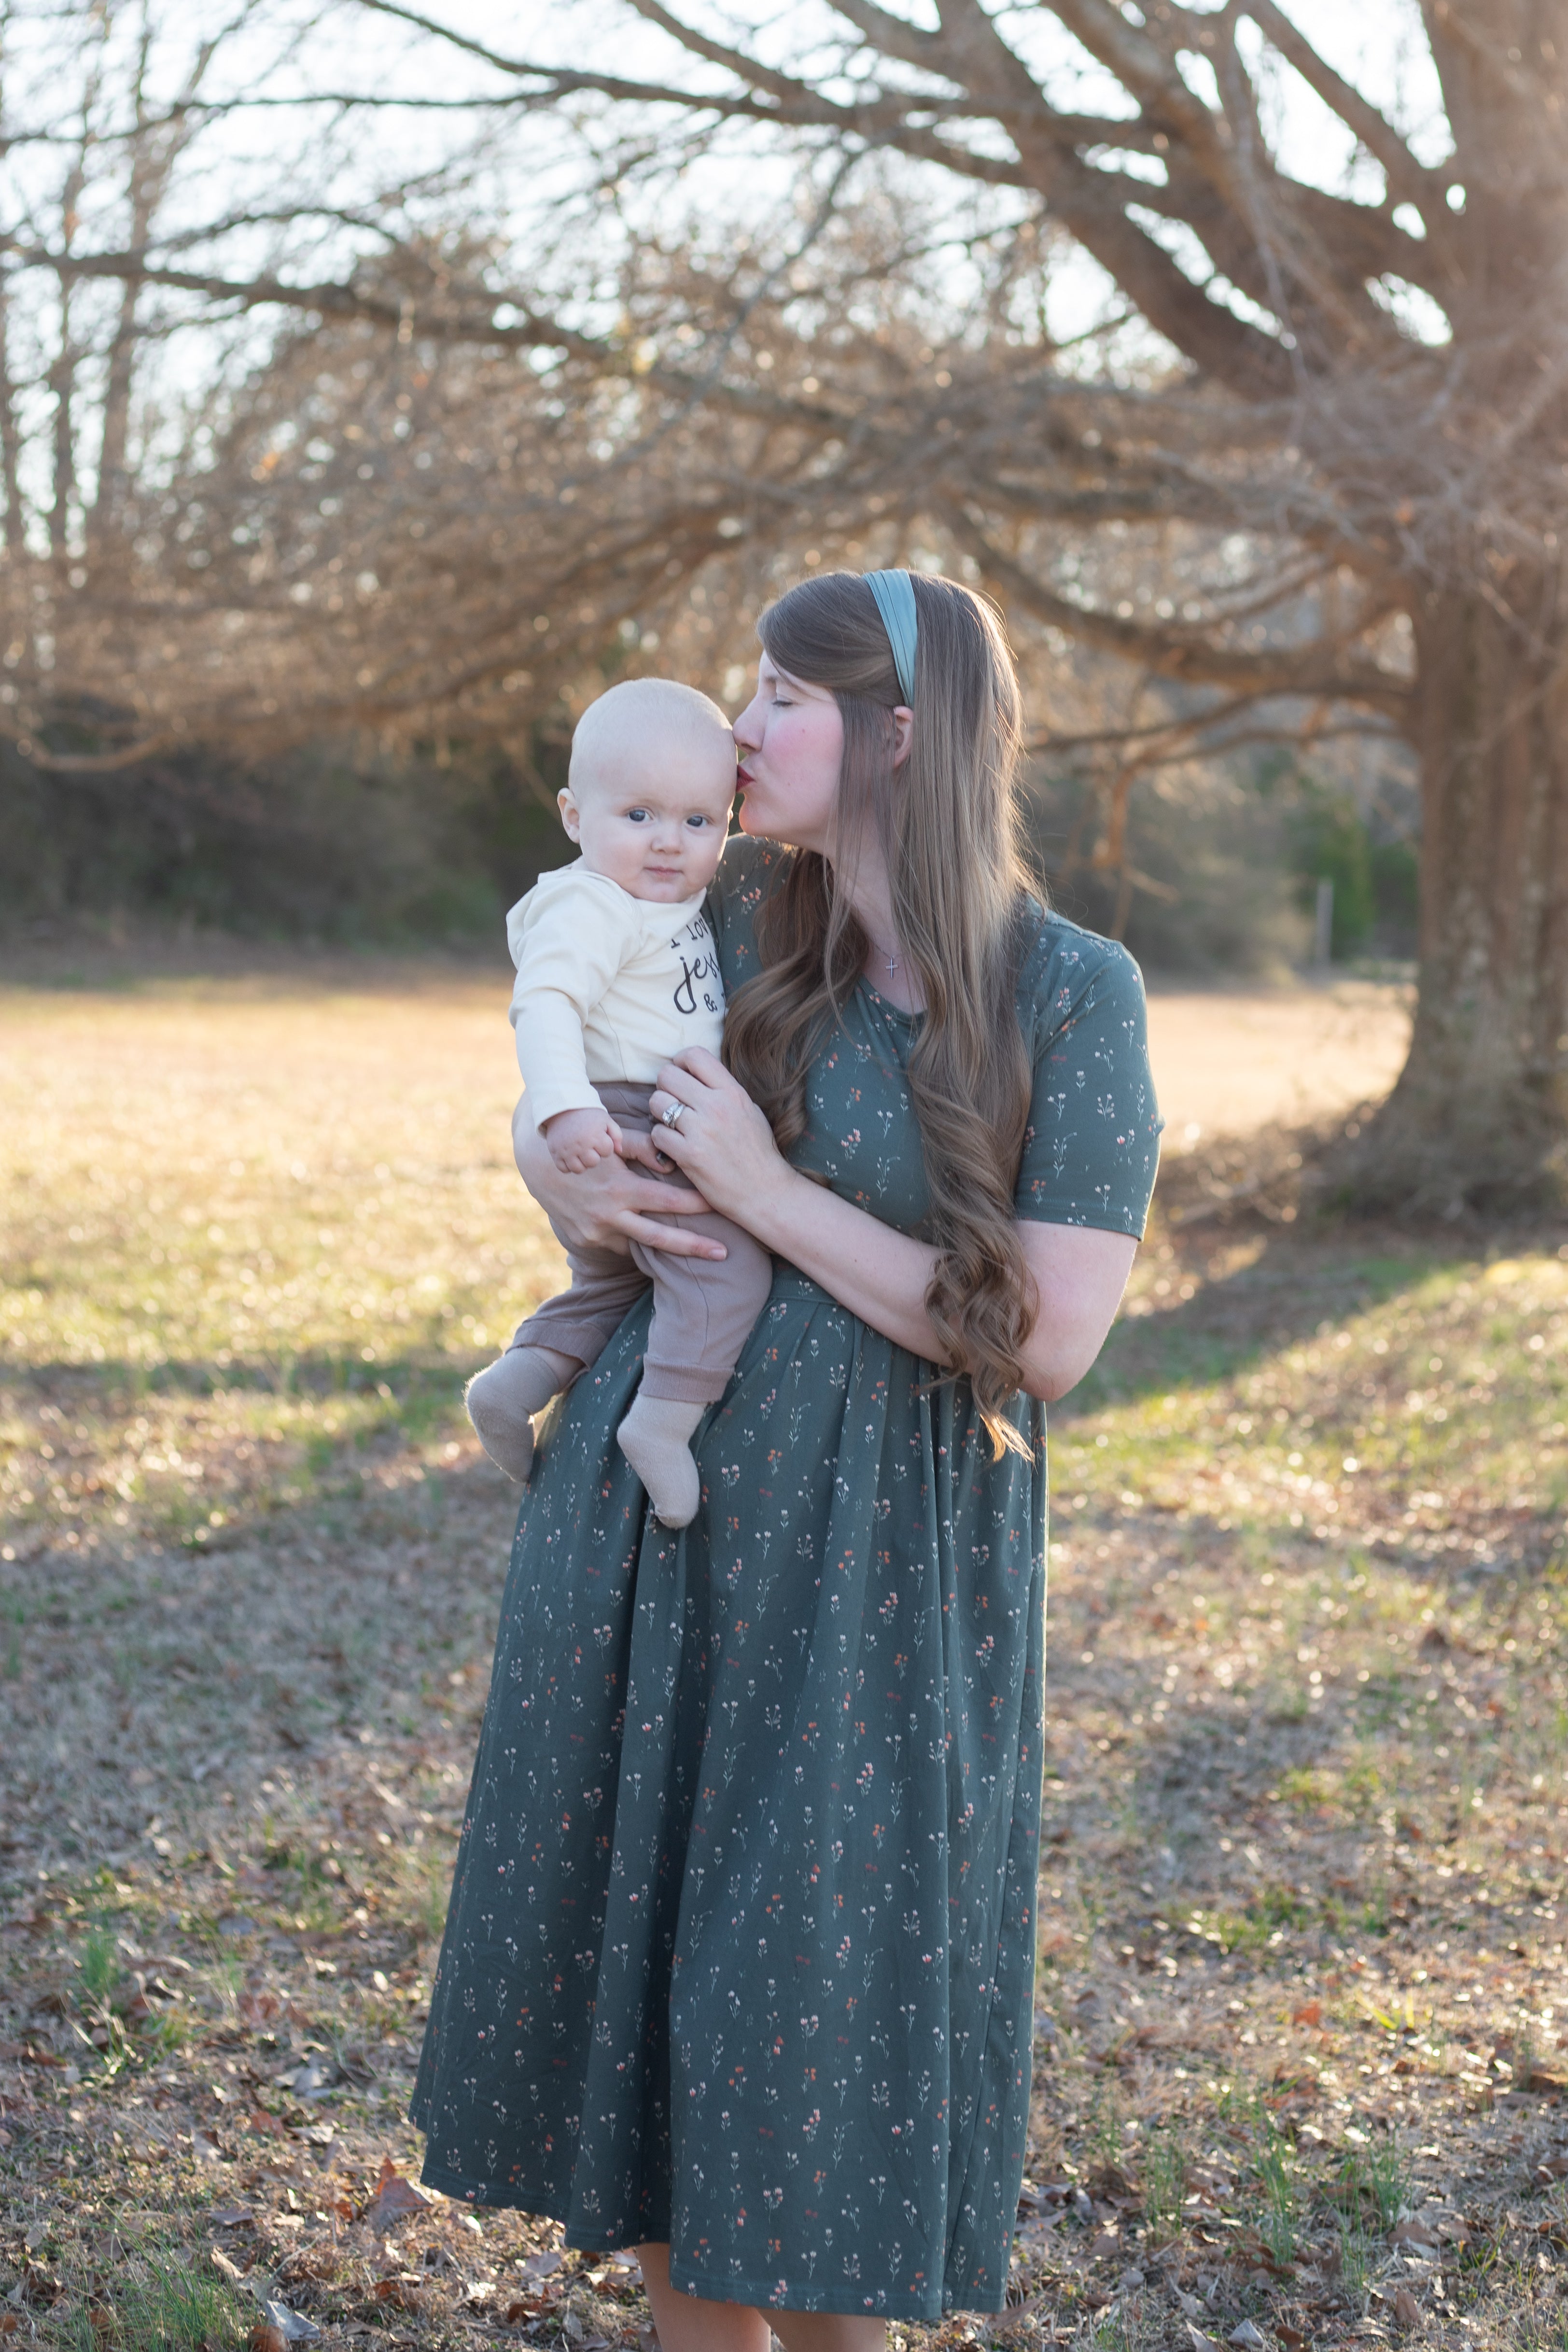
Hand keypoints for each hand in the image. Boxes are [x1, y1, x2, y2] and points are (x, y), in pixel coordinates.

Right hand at [512, 1097, 724, 1258]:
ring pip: (638, 1245)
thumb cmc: (582, 1140)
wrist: (537, 1160)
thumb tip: (672, 1164)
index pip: (667, 1202)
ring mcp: (595, 1232)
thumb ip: (643, 1147)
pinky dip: (635, 1241)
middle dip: (694, 1247)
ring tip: (697, 1252)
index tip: (720, 1205)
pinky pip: (618, 1244)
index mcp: (619, 1190)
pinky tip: (656, 1243)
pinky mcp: (585, 1239)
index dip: (697, 1205)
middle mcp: (608, 1217)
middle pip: (660, 1238)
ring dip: (665, 1249)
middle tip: (724, 1254)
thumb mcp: (611, 1138)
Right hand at [542, 1104, 622, 1172]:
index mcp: (595, 1135)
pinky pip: (564, 1169)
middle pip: (593, 1163)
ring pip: (578, 1169)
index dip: (605, 1146)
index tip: (599, 1138)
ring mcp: (566, 1150)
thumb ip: (617, 1135)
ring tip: (580, 1153)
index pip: (607, 1152)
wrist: (563, 1107)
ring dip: (581, 1163)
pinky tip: (570, 1156)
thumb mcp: (606, 1120)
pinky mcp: (555, 1152)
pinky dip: (568, 1165)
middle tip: (589, 1146)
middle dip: (594, 1156)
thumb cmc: (587, 1114)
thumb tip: (619, 1151)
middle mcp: (580, 1144)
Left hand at [646, 1047, 791, 1230]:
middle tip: (674, 1104)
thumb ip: (723, 1091)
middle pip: (667, 1075)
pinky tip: (675, 1148)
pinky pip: (656, 1134)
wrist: (765, 1192)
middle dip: (665, 1088)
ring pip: (657, 1102)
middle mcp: (716, 1106)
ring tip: (673, 1127)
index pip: (694, 1055)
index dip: (680, 1062)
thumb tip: (695, 1076)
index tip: (682, 1077)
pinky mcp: (688, 1155)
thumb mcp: (749, 1111)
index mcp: (732, 1092)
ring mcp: (701, 1130)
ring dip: (660, 1115)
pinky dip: (661, 1141)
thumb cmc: (757, 1153)